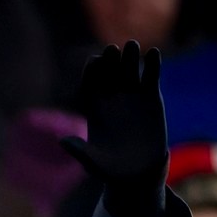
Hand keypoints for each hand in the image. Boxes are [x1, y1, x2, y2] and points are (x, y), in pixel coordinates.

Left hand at [59, 41, 169, 216]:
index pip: (90, 86)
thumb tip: (62, 141)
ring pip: (128, 72)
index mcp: (93, 110)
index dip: (91, 73)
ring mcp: (131, 96)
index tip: (94, 61)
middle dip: (109, 62)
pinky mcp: (150, 98)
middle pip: (108, 75)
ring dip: (130, 58)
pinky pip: (150, 77)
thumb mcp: (93, 163)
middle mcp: (111, 100)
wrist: (137, 171)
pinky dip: (152, 65)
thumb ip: (80, 151)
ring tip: (132, 45)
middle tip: (112, 49)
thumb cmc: (110, 169)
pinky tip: (153, 53)